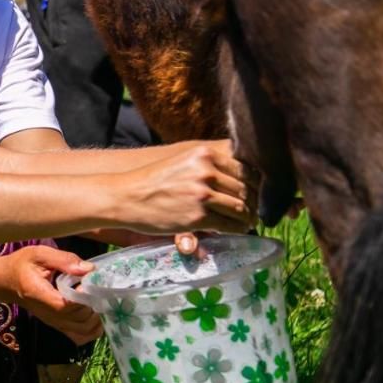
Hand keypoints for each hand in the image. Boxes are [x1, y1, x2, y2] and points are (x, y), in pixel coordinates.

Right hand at [0, 246, 102, 344]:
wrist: (5, 282)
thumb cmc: (21, 265)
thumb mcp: (39, 254)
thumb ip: (64, 260)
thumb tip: (90, 269)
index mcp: (42, 296)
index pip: (69, 305)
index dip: (84, 296)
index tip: (90, 281)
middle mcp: (49, 315)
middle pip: (81, 319)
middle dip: (94, 303)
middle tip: (96, 286)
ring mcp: (54, 323)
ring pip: (85, 330)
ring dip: (97, 316)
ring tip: (96, 297)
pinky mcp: (57, 326)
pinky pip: (80, 336)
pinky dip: (92, 328)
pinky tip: (94, 313)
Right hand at [118, 142, 253, 234]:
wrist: (126, 197)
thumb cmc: (155, 180)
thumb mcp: (184, 161)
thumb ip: (211, 165)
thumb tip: (247, 178)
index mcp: (204, 153)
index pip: (247, 168)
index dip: (256, 183)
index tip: (255, 192)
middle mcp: (206, 171)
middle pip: (248, 189)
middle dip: (254, 202)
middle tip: (253, 210)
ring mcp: (202, 194)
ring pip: (242, 208)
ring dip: (248, 217)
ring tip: (246, 221)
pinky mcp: (198, 216)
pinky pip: (230, 225)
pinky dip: (237, 229)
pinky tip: (234, 229)